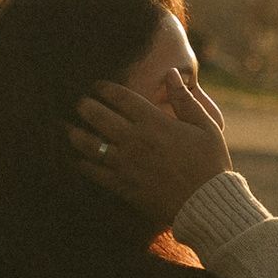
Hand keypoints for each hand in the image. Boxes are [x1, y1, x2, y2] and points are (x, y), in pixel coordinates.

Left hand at [69, 74, 232, 228]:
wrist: (208, 204)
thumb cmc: (211, 163)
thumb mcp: (206, 125)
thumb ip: (184, 99)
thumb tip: (171, 72)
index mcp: (154, 122)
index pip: (119, 97)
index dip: (103, 88)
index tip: (96, 85)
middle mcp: (134, 140)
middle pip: (97, 115)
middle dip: (83, 105)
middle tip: (78, 102)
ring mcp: (125, 164)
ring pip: (88, 143)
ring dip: (74, 132)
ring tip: (66, 126)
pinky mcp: (122, 186)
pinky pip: (94, 172)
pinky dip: (82, 164)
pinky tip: (77, 159)